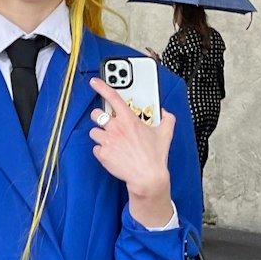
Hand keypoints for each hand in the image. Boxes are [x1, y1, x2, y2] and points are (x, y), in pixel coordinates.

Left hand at [87, 80, 174, 225]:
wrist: (147, 177)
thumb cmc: (155, 157)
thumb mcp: (166, 133)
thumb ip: (166, 119)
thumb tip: (165, 112)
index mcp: (129, 119)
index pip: (113, 97)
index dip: (102, 86)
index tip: (94, 82)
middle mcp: (116, 128)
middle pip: (96, 114)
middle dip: (99, 117)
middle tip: (107, 123)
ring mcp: (107, 141)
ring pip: (94, 132)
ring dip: (101, 135)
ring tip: (112, 142)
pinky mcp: (102, 154)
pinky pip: (96, 148)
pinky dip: (102, 151)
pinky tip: (112, 154)